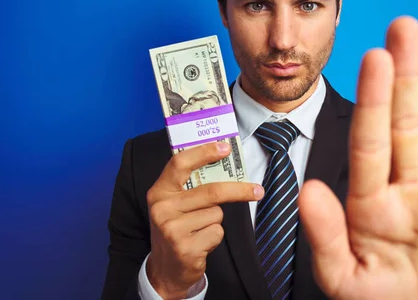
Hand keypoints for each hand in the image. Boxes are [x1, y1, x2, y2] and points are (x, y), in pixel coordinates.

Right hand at [146, 142, 263, 298]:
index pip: (180, 164)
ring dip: (216, 221)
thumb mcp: (174, 204)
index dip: (204, 152)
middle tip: (257, 190)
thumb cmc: (176, 228)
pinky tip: (200, 242)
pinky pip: (216, 232)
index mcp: (159, 191)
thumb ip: (191, 186)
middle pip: (211, 192)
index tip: (225, 148)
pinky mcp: (185, 247)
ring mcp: (172, 229)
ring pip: (216, 214)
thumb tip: (223, 163)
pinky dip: (214, 236)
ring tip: (199, 230)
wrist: (165, 269)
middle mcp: (162, 208)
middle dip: (239, 190)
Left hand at [299, 16, 417, 299]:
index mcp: (370, 203)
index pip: (370, 141)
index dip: (372, 99)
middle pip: (405, 123)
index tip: (373, 56)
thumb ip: (325, 235)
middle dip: (405, 75)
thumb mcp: (344, 278)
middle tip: (403, 26)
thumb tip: (309, 192)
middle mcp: (407, 190)